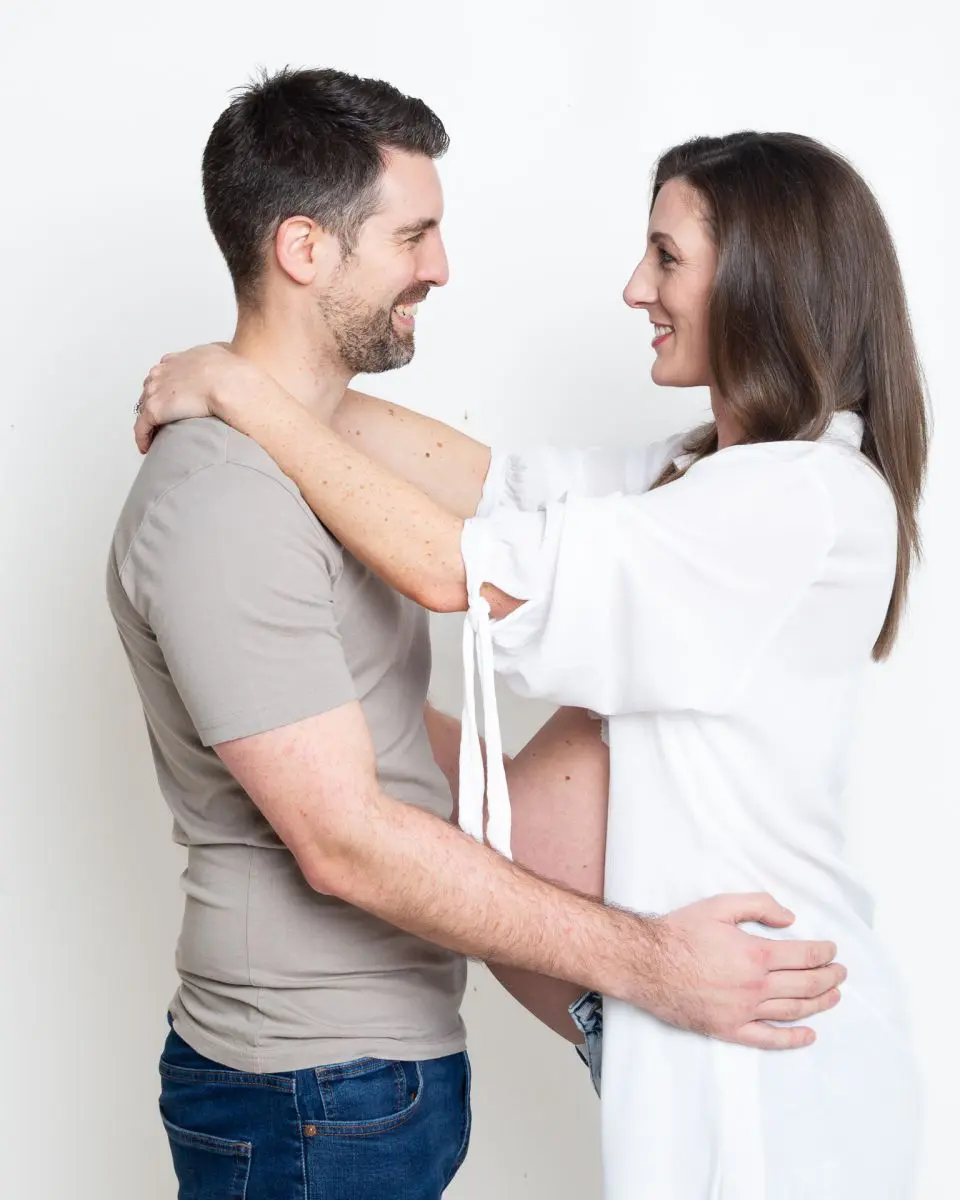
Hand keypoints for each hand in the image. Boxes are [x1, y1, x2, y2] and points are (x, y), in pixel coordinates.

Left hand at [133, 342, 237, 452]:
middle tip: (164, 420)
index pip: (162, 375)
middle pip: (150, 390)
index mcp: (176, 361)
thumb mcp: (221, 354)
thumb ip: (216, 355)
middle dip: (155, 404)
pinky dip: (143, 437)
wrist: (227, 382)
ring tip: (156, 435)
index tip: (170, 400)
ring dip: (149, 421)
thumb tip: (224, 359)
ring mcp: (155, 391)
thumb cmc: (228, 371)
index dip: (165, 389)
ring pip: (144, 409)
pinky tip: (147, 447)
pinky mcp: (154, 410)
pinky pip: (142, 427)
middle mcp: (161, 373)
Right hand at [642, 893, 844, 1048]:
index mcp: (756, 954)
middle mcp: (756, 986)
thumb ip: (758, 905)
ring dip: (819, 1004)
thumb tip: (790, 919)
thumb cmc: (680, 932)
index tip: (832, 951)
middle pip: (806, 985)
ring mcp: (744, 1011)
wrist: (646, 963)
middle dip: (829, 978)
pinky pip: (768, 1039)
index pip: (804, 956)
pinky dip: (793, 1039)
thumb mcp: (719, 905)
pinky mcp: (729, 1029)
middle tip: (840, 973)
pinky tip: (808, 1035)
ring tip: (833, 997)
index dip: (824, 953)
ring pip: (793, 1011)